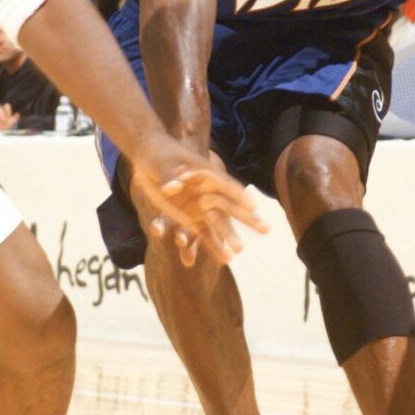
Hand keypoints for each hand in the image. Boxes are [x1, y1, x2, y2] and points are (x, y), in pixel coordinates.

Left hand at [129, 137, 267, 266]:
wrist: (149, 160)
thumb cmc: (160, 156)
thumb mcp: (163, 163)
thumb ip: (170, 176)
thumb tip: (172, 187)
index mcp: (205, 175)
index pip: (226, 185)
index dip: (239, 195)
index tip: (253, 206)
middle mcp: (207, 192)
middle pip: (230, 206)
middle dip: (247, 218)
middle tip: (266, 229)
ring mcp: (199, 206)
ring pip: (218, 223)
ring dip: (229, 236)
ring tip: (240, 251)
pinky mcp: (189, 218)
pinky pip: (203, 233)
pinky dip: (213, 245)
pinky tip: (224, 258)